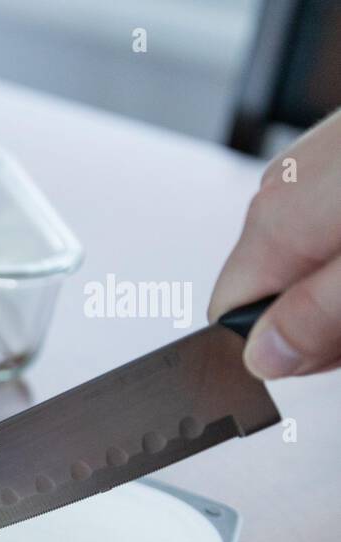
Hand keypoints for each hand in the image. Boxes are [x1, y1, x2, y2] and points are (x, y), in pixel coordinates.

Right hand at [209, 110, 340, 378]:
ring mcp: (319, 164)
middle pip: (279, 285)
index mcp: (274, 221)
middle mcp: (284, 187)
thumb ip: (318, 316)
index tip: (336, 347)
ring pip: (317, 254)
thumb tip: (262, 357)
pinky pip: (338, 220)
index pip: (232, 315)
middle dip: (333, 314)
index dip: (286, 347)